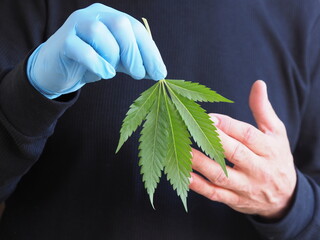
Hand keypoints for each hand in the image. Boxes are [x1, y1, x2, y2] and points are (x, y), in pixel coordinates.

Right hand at [27, 3, 166, 98]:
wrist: (57, 69)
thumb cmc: (90, 63)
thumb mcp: (117, 61)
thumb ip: (135, 63)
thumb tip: (159, 72)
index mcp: (110, 17)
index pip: (136, 29)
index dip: (150, 51)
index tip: (160, 73)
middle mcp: (94, 15)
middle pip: (120, 24)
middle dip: (134, 52)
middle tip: (139, 74)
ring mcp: (76, 25)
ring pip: (100, 34)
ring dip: (113, 57)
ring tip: (112, 73)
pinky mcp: (63, 41)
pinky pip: (83, 50)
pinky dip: (97, 64)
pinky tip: (103, 74)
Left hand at [189, 80, 296, 218]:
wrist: (285, 197)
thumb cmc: (276, 158)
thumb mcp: (276, 133)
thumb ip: (263, 110)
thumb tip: (258, 84)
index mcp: (269, 149)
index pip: (247, 135)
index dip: (228, 125)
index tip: (209, 116)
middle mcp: (258, 169)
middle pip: (235, 154)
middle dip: (213, 141)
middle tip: (190, 128)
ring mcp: (245, 187)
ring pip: (221, 175)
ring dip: (200, 163)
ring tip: (183, 150)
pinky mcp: (234, 200)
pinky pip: (215, 194)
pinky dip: (198, 186)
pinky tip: (184, 174)